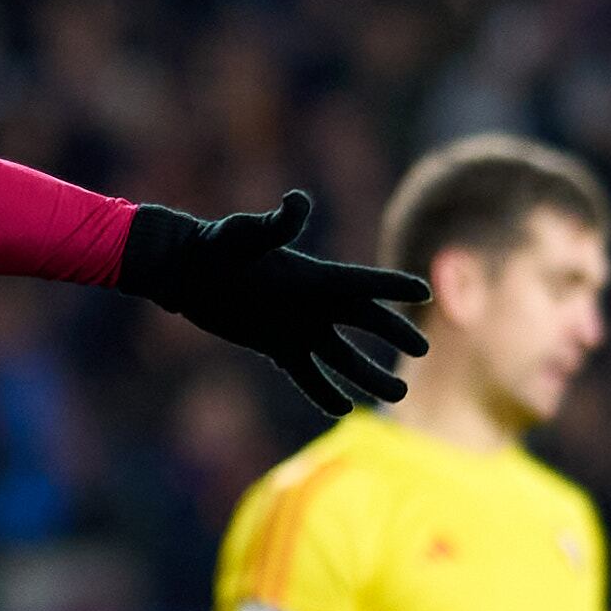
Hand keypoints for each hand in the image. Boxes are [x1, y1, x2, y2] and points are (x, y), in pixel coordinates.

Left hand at [118, 190, 428, 415]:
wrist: (187, 272)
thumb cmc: (215, 246)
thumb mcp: (245, 235)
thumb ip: (276, 225)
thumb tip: (298, 201)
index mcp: (314, 277)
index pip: (363, 283)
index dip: (393, 286)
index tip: (423, 292)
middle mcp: (314, 303)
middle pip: (365, 320)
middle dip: (394, 333)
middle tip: (423, 350)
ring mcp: (298, 327)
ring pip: (342, 357)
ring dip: (369, 375)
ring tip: (399, 394)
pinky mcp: (277, 347)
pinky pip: (307, 374)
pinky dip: (323, 392)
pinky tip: (343, 409)